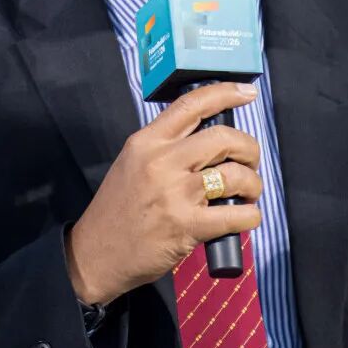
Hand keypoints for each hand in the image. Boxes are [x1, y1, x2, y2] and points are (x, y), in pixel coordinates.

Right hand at [66, 81, 262, 304]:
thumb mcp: (132, 164)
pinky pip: (236, 215)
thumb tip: (209, 139)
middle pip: (223, 138)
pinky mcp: (186, 226)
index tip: (247, 93)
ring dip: (252, 184)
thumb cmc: (118, 211)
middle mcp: (161, 162)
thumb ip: (164, 147)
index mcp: (146, 142)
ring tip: (247, 193)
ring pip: (234, 175)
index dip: (226, 93)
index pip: (192, 104)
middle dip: (248, 148)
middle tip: (249, 161)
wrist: (95, 254)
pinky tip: (246, 217)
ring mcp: (174, 194)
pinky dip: (250, 216)